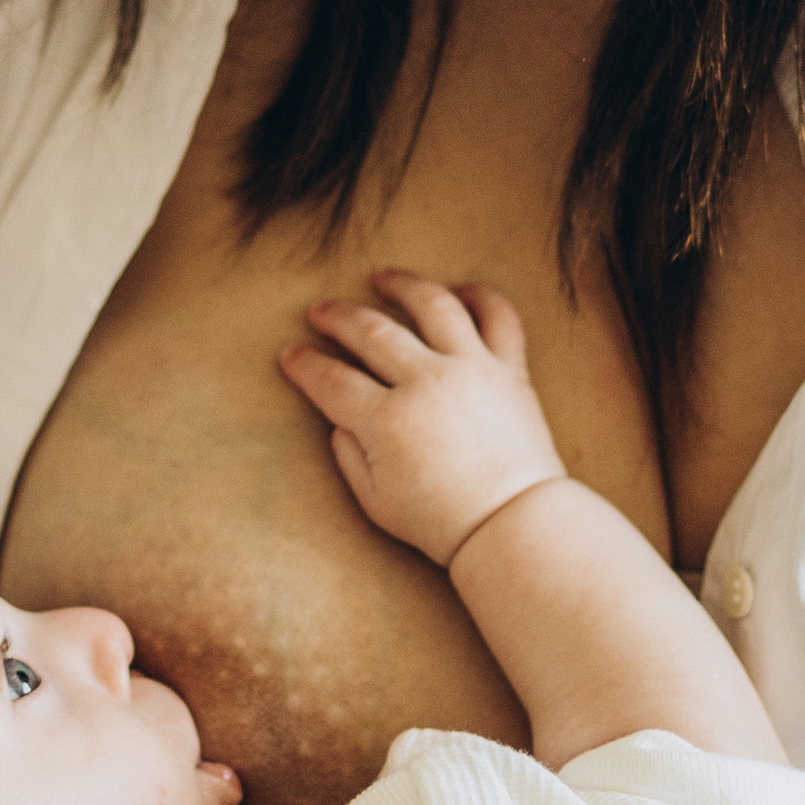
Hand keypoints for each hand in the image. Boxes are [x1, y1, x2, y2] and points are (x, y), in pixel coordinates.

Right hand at [279, 270, 566, 568]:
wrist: (513, 526)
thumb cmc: (442, 523)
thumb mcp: (375, 501)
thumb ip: (349, 455)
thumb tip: (340, 420)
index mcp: (386, 422)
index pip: (330, 380)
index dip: (304, 365)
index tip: (291, 354)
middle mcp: (427, 383)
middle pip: (370, 331)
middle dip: (337, 317)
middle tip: (319, 310)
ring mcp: (472, 370)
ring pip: (432, 304)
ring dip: (402, 284)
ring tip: (383, 278)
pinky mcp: (510, 370)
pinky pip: (499, 317)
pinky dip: (481, 296)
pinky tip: (459, 290)